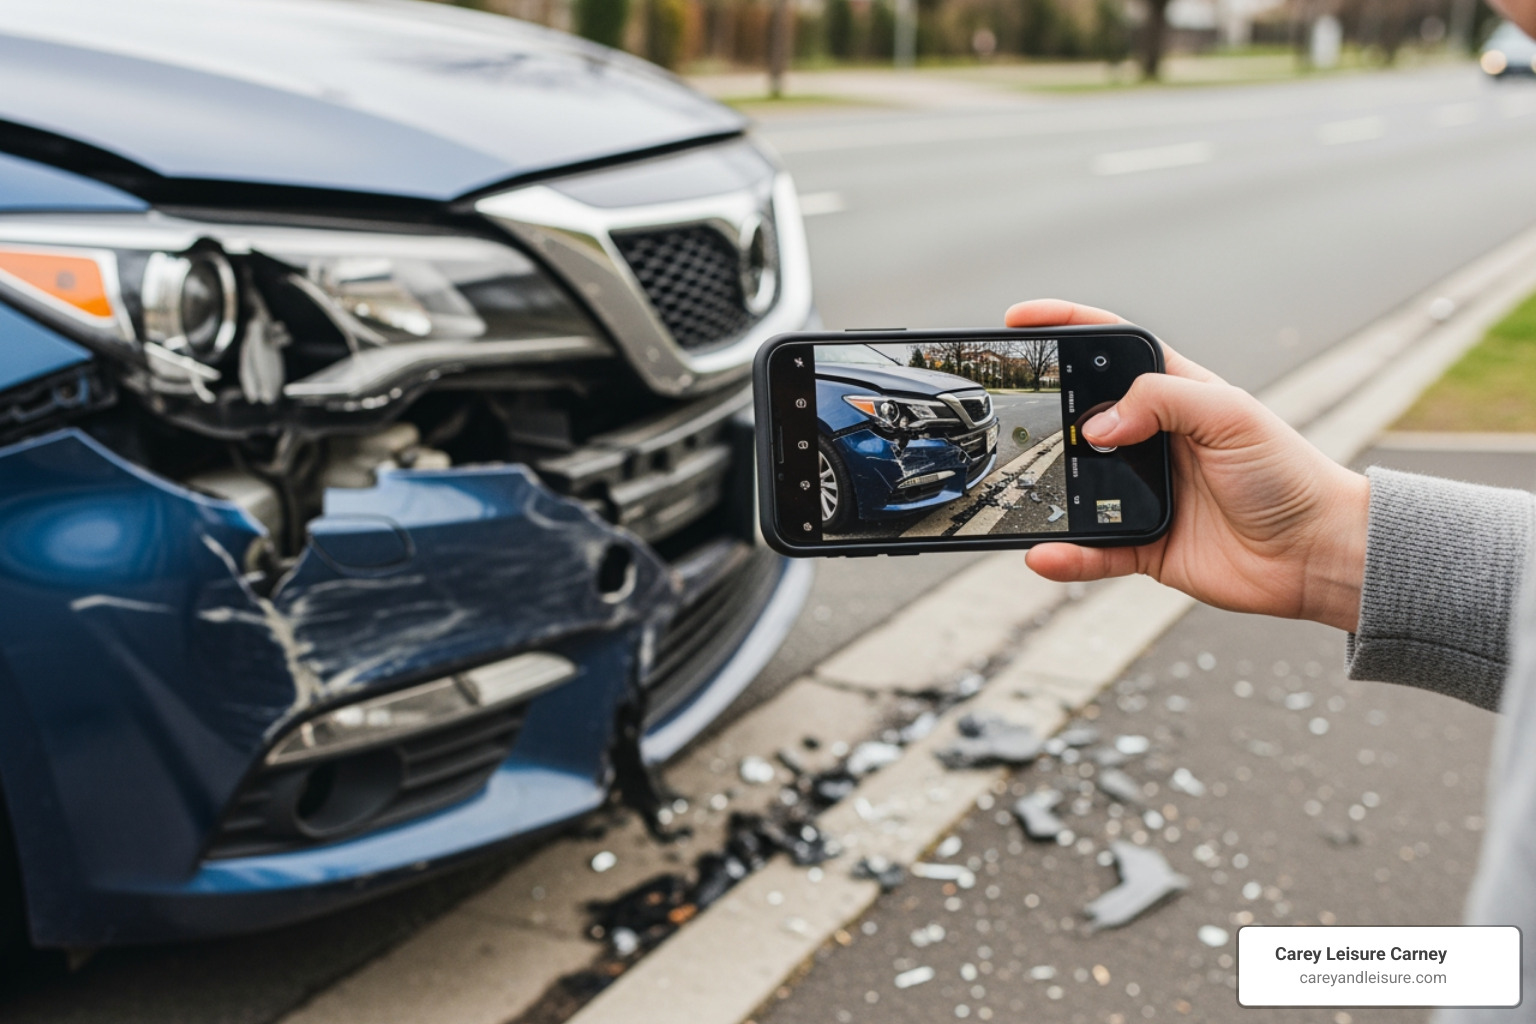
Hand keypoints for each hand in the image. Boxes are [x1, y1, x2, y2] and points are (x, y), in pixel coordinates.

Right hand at [1005, 299, 1369, 632]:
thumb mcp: (1230, 415)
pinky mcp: (1144, 544)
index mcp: (1175, 396)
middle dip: (1045, 411)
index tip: (1020, 319)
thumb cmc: (1289, 474)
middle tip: (1016, 410)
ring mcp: (1143, 493)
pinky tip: (1044, 553)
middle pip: (1081, 416)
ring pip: (1077, 486)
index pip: (1110, 347)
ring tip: (1024, 486)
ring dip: (1049, 488)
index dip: (1066, 327)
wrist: (1317, 552)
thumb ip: (1162, 401)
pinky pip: (1093, 550)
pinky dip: (1067, 555)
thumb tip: (1095, 425)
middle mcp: (1153, 441)